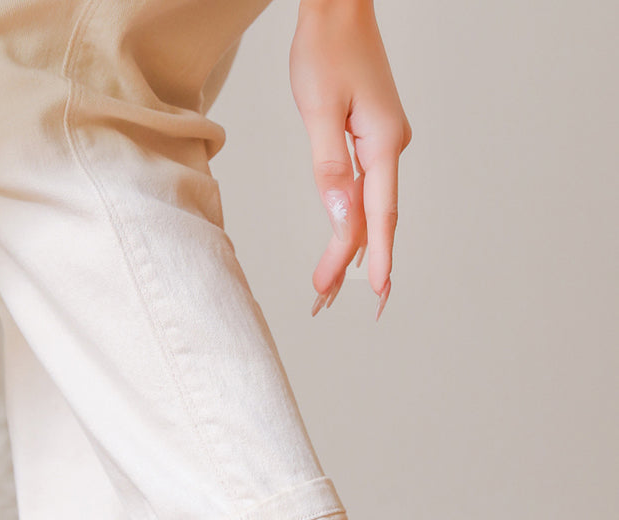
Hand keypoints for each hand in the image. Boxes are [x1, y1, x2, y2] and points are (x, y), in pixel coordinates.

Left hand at [290, 0, 411, 317]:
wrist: (338, 6)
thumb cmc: (325, 49)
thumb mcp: (319, 108)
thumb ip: (330, 165)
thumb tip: (341, 215)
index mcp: (383, 142)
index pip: (379, 213)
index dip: (375, 256)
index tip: (374, 293)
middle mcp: (389, 145)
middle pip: (373, 218)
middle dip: (350, 263)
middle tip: (323, 301)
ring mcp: (382, 143)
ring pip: (367, 207)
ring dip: (347, 247)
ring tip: (325, 285)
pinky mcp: (370, 137)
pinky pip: (363, 189)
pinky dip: (349, 219)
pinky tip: (341, 244)